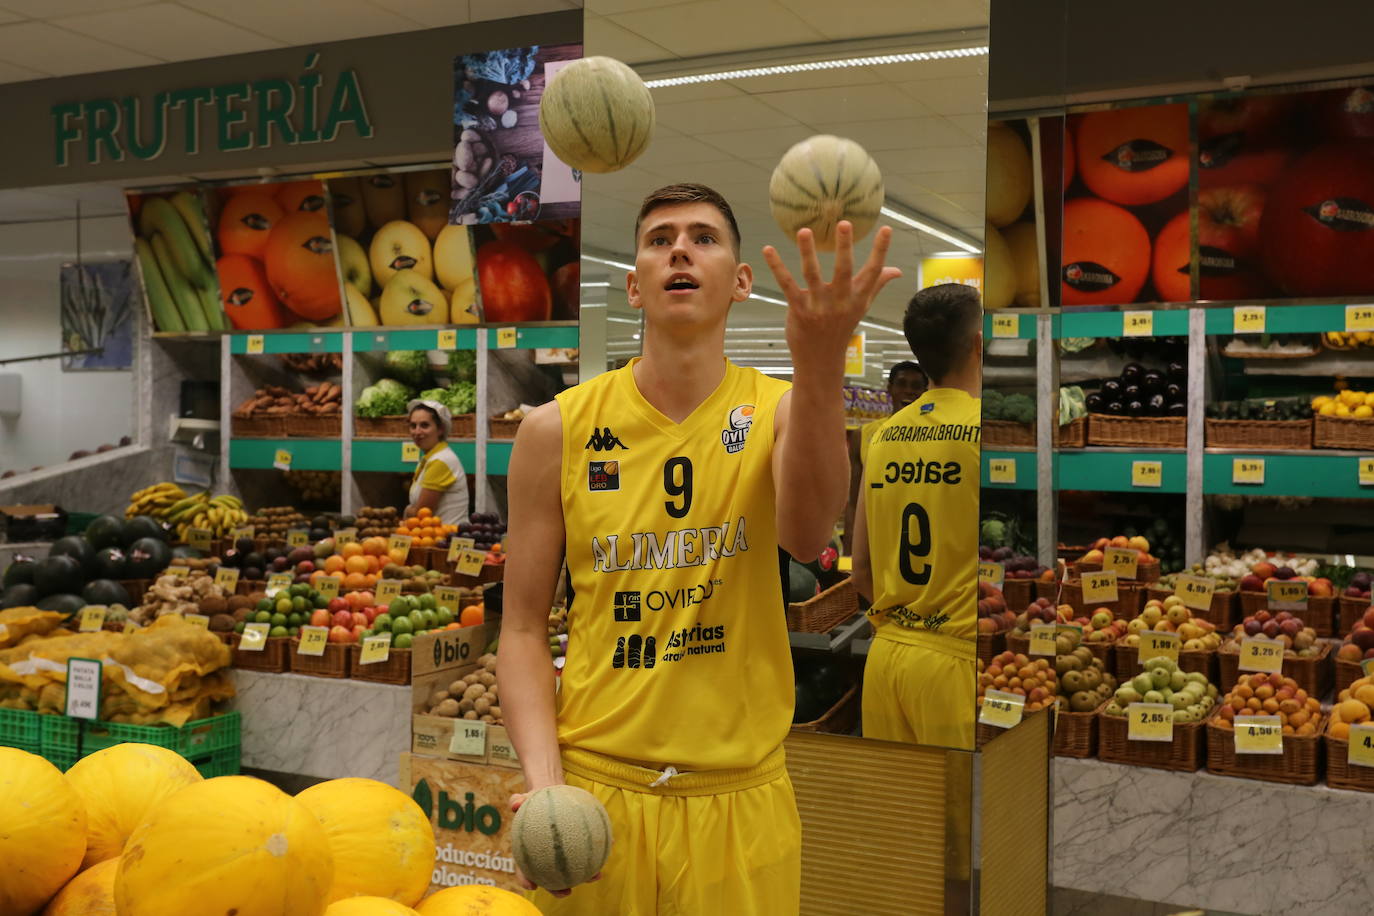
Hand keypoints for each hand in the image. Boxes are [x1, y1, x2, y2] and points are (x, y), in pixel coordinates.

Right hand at [508, 791, 601, 897]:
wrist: (548, 794)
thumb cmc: (533, 800)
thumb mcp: (521, 798)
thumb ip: (517, 801)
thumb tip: (515, 804)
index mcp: (529, 851)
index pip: (525, 869)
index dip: (527, 880)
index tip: (533, 886)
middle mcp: (546, 856)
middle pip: (551, 878)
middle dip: (559, 888)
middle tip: (567, 891)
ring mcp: (563, 852)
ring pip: (574, 869)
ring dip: (586, 875)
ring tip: (597, 876)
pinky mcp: (578, 843)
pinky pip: (587, 848)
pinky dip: (597, 848)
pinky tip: (610, 845)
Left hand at [762, 221, 902, 377]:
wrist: (820, 359)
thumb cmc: (841, 328)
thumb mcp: (861, 307)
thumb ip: (876, 285)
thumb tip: (897, 270)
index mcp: (858, 297)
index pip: (873, 271)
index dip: (881, 250)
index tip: (887, 229)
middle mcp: (840, 300)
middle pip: (844, 270)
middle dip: (844, 247)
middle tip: (844, 224)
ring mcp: (819, 305)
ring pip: (812, 274)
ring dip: (807, 252)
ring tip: (804, 231)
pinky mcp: (799, 309)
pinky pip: (787, 285)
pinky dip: (777, 267)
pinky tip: (768, 250)